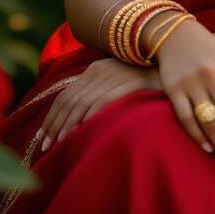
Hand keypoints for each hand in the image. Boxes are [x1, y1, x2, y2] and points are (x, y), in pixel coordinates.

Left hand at [39, 58, 159, 151]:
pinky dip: (88, 116)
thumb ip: (98, 92)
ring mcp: (113, 75)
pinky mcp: (127, 83)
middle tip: (45, 146)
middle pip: (69, 100)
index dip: (52, 116)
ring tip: (59, 143)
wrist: (171, 67)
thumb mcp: (116, 82)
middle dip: (54, 124)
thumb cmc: (144, 80)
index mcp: (95, 69)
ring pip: (81, 102)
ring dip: (67, 124)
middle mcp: (100, 69)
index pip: (66, 95)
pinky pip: (102, 101)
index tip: (43, 136)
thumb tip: (77, 116)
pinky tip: (81, 130)